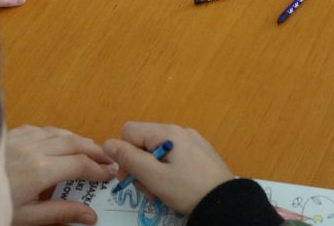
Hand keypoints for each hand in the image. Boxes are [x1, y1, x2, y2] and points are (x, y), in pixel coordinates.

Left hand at [7, 125, 117, 225]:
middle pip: (75, 143)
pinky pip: (41, 129)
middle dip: (96, 150)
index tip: (110, 175)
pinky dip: (56, 133)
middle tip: (109, 159)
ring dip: (79, 140)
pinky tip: (59, 140)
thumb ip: (61, 213)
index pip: (81, 165)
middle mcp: (34, 149)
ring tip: (91, 149)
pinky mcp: (10, 136)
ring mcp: (22, 139)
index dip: (100, 170)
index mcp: (40, 170)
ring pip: (60, 132)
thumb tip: (90, 216)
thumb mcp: (28, 217)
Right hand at [103, 122, 233, 213]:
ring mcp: (192, 141)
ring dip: (152, 172)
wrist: (225, 201)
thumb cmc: (188, 189)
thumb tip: (107, 143)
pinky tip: (174, 188)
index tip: (128, 177)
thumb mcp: (154, 177)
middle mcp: (180, 131)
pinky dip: (167, 171)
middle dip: (139, 166)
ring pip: (158, 152)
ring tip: (161, 193)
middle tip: (147, 189)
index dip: (123, 153)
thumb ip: (129, 159)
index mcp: (167, 132)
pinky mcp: (200, 153)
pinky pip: (174, 157)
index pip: (129, 131)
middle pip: (144, 142)